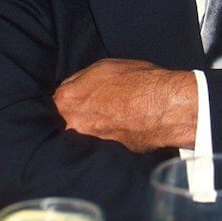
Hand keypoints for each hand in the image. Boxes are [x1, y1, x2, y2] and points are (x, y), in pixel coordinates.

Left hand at [54, 58, 196, 152]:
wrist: (164, 106)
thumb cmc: (139, 82)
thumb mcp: (106, 66)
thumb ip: (81, 79)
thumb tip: (75, 86)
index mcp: (67, 99)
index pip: (57, 102)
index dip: (69, 100)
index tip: (79, 99)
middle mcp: (72, 124)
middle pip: (66, 120)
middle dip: (77, 115)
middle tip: (96, 108)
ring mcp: (89, 141)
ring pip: (83, 134)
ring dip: (93, 128)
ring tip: (113, 118)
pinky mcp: (107, 154)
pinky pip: (102, 144)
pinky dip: (110, 138)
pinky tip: (123, 128)